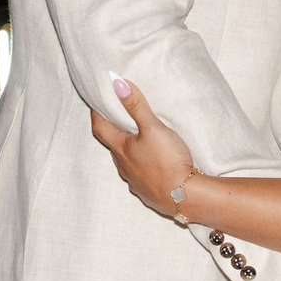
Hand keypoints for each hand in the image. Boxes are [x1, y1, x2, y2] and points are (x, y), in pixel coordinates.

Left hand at [87, 77, 196, 217]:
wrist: (184, 196)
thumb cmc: (166, 161)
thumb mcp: (153, 128)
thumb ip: (136, 106)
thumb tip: (117, 83)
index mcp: (121, 149)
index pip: (100, 128)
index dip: (96, 113)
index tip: (96, 102)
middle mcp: (124, 166)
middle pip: (113, 145)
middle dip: (114, 131)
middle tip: (119, 117)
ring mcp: (135, 181)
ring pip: (126, 161)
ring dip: (129, 149)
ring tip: (138, 138)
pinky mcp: (148, 192)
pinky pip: (140, 175)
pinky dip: (142, 165)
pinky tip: (153, 162)